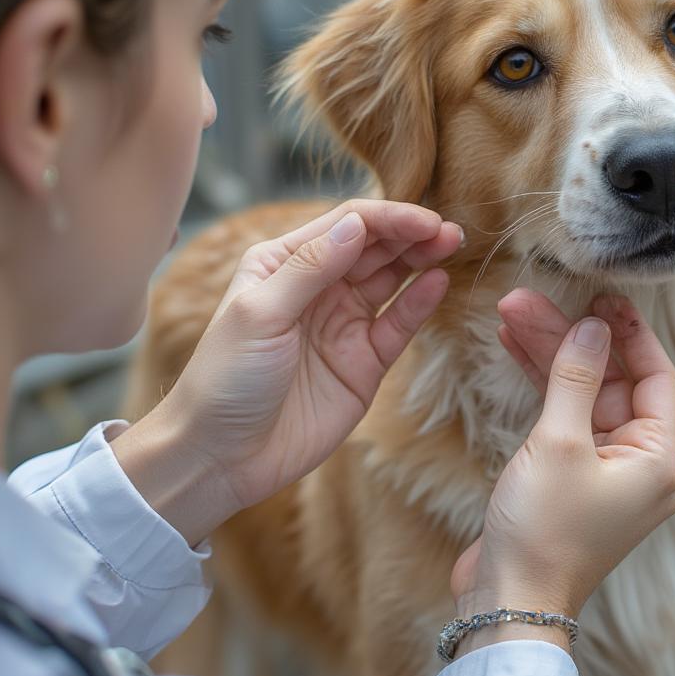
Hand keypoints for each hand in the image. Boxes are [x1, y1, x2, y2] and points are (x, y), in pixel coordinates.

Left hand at [114, 200, 461, 544]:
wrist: (223, 456)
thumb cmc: (224, 380)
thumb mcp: (260, 314)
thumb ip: (311, 266)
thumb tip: (357, 223)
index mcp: (283, 263)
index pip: (345, 226)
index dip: (388, 218)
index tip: (424, 220)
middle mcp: (316, 287)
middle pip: (374, 248)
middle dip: (410, 235)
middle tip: (449, 230)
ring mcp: (343, 324)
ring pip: (391, 280)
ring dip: (421, 260)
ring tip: (451, 245)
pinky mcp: (364, 363)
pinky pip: (398, 325)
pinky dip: (419, 303)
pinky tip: (438, 283)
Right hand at [450, 293, 674, 654]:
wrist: (509, 601)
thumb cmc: (544, 530)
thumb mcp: (560, 443)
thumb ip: (576, 377)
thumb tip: (593, 326)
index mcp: (659, 458)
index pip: (655, 376)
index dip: (628, 332)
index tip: (601, 296)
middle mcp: (640, 463)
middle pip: (609, 381)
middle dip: (569, 340)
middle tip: (529, 300)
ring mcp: (603, 471)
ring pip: (580, 396)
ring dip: (548, 357)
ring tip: (511, 314)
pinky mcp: (569, 479)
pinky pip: (563, 419)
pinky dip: (541, 388)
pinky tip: (514, 349)